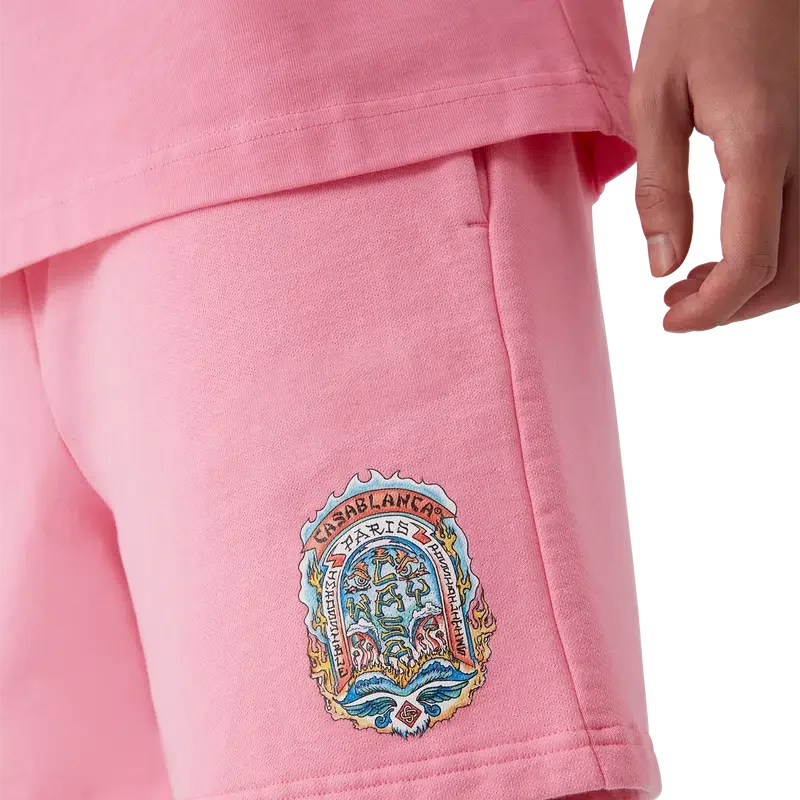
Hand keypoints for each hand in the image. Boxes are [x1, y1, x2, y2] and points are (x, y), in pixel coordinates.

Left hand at [629, 0, 799, 332]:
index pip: (752, 261)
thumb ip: (661, 187)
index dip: (711, 307)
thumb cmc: (702, 16)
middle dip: (733, 306)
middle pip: (793, 272)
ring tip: (700, 282)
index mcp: (760, 146)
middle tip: (677, 303)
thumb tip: (663, 263)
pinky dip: (778, 253)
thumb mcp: (656, 100)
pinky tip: (734, 247)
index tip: (670, 317)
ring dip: (760, 286)